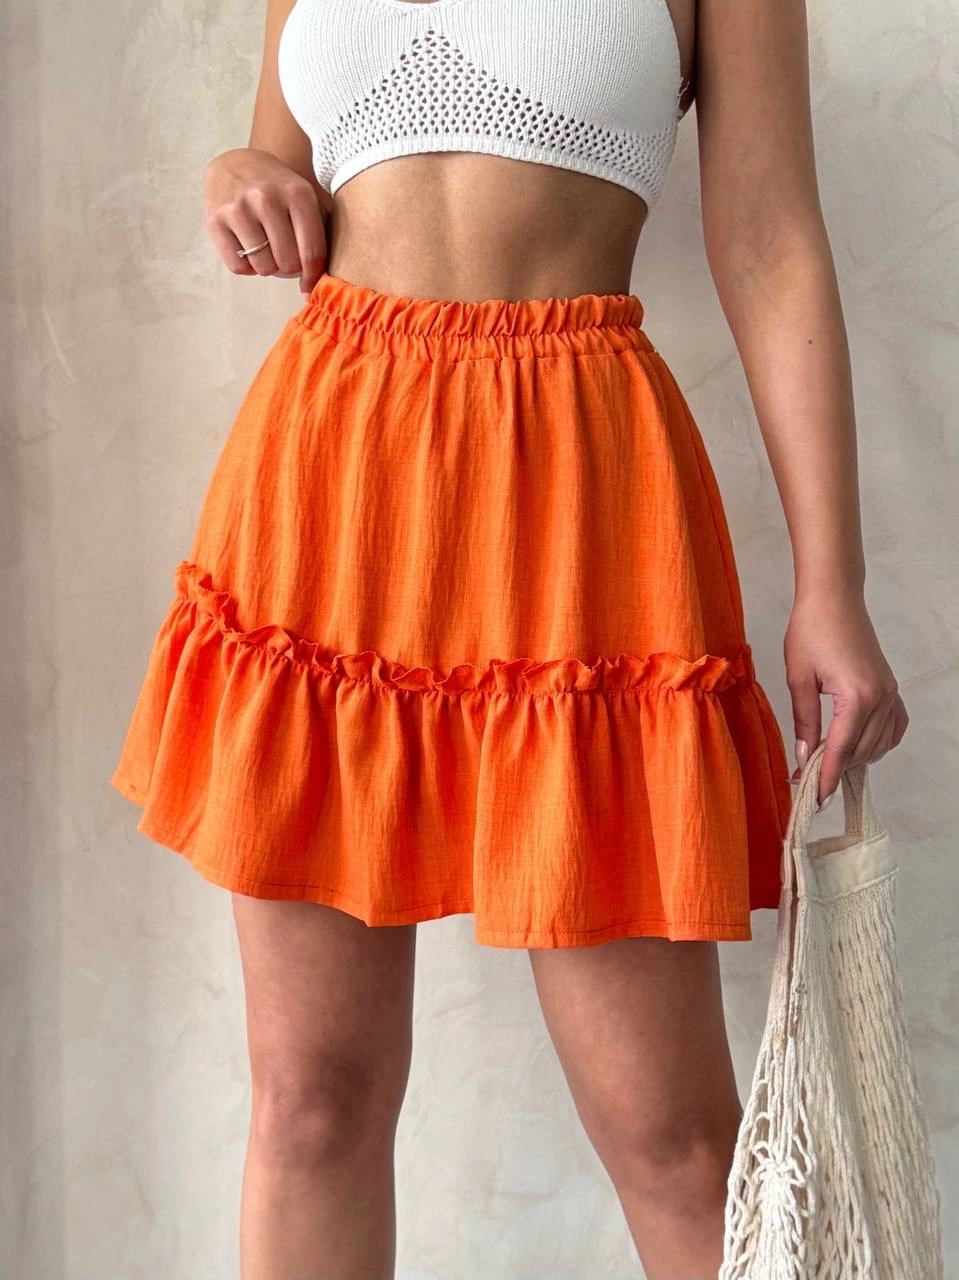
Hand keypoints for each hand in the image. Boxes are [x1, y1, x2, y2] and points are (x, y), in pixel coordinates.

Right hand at [203, 148, 327, 294]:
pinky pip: (238, 267)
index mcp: (297, 193)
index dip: (313, 276)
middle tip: (284, 255)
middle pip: (287, 263)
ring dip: (267, 266)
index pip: (311, 251)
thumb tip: (313, 286)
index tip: (310, 285)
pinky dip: (246, 267)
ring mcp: (238, 208)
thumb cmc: (278, 190)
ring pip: (263, 267)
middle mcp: (266, 197)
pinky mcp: (215, 220)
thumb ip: (317, 236)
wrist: (237, 163)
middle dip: (288, 267)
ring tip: (266, 249)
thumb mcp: (304, 199)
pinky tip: (248, 250)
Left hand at [784, 590, 908, 808]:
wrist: (833, 598)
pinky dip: (879, 742)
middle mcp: (881, 698)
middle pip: (861, 751)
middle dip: (836, 770)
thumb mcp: (798, 678)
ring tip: (827, 765)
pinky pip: (894, 726)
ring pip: (879, 744)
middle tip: (809, 781)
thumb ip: (804, 720)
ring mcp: (890, 692)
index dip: (826, 777)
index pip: (841, 750)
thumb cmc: (811, 630)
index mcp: (857, 697)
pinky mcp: (891, 687)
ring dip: (855, 759)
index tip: (814, 798)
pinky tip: (859, 746)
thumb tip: (803, 757)